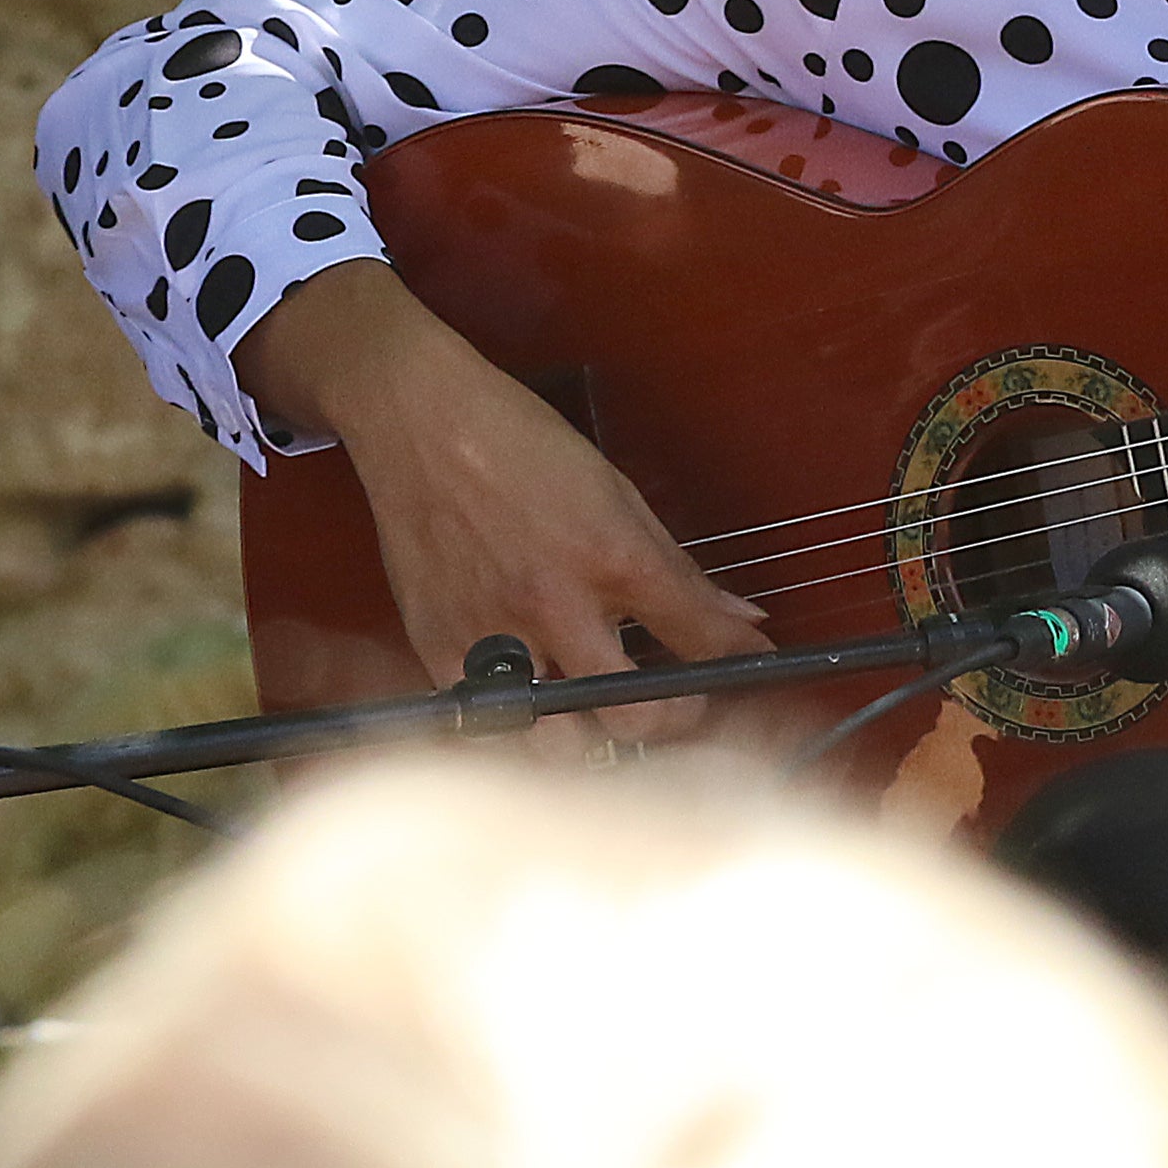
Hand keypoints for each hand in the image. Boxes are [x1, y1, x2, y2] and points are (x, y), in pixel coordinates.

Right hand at [240, 262, 771, 749]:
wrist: (419, 422)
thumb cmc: (517, 445)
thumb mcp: (617, 493)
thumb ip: (678, 570)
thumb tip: (738, 618)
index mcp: (610, 557)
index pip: (699, 640)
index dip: (738, 665)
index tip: (748, 673)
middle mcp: (555, 605)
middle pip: (634, 717)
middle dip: (668, 723)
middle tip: (673, 706)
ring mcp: (493, 634)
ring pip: (560, 745)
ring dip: (591, 741)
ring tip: (601, 715)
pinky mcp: (438, 649)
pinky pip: (490, 727)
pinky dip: (522, 727)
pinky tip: (537, 704)